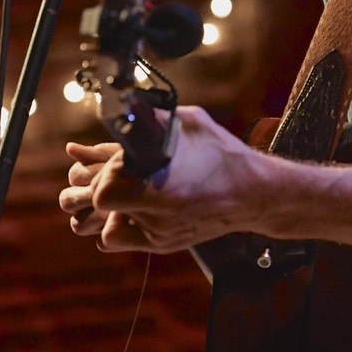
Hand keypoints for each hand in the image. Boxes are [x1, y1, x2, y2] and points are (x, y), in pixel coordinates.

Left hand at [60, 108, 266, 253]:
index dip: (109, 169)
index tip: (124, 158)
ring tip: (127, 189)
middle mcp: (157, 213)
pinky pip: (116, 239)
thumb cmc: (222, 154)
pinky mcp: (161, 244)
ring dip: (108, 205)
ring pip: (104, 223)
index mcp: (162, 183)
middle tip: (123, 172)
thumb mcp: (189, 123)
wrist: (251, 192)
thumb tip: (124, 108)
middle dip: (105, 182)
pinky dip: (117, 223)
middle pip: (101, 203)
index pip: (105, 186)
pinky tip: (131, 208)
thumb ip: (153, 119)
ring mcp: (158, 232)